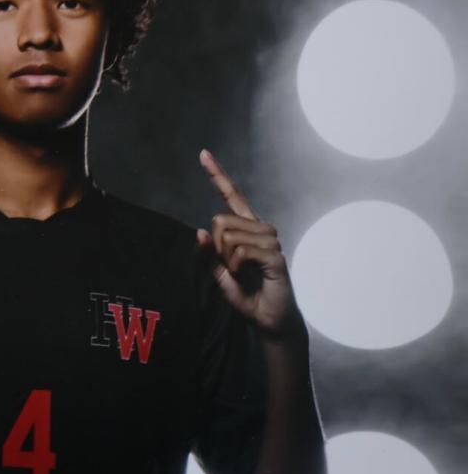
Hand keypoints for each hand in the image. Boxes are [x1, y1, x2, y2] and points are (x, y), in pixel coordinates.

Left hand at [195, 148, 303, 340]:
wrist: (269, 319)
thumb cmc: (248, 295)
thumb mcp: (220, 276)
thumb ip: (209, 256)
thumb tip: (198, 232)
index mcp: (247, 229)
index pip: (232, 196)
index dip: (218, 176)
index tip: (203, 154)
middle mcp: (261, 229)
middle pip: (220, 222)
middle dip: (215, 249)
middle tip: (230, 268)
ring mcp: (270, 241)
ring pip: (228, 237)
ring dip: (226, 262)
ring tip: (242, 275)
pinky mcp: (275, 256)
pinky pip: (240, 252)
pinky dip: (234, 268)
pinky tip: (246, 276)